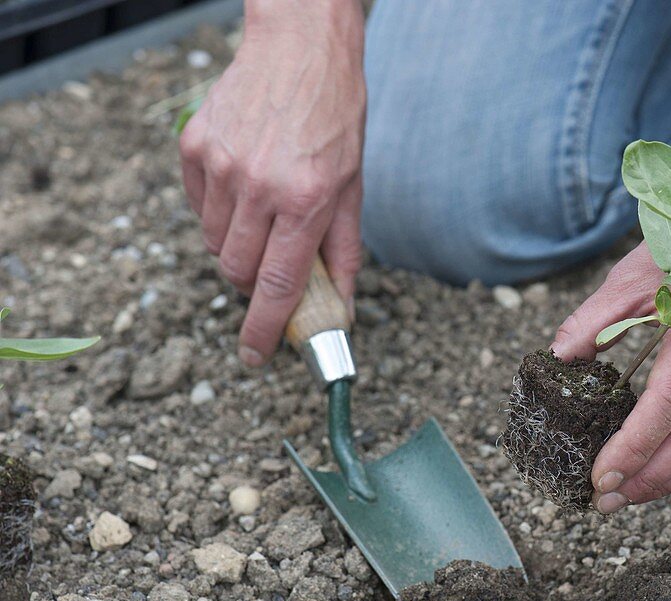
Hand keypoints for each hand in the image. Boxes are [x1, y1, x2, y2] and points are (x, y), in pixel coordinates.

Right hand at [179, 0, 365, 366]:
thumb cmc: (335, 120)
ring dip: (236, 245)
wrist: (300, 50)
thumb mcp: (354, 188)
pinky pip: (197, 206)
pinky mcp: (195, 146)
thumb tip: (340, 310)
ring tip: (264, 213)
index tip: (254, 357)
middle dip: (251, 284)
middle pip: (237, 270)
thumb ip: (344, 254)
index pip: (278, 284)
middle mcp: (260, 185)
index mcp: (307, 200)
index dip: (264, 328)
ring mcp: (221, 164)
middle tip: (271, 266)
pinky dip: (217, 212)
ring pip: (214, 242)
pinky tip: (243, 186)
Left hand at [551, 163, 670, 512]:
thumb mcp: (633, 273)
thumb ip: (594, 317)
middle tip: (605, 501)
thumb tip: (558, 359)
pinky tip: (654, 473)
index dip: (634, 448)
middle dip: (650, 480)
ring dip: (670, 481)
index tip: (598, 477)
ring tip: (625, 497)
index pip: (669, 404)